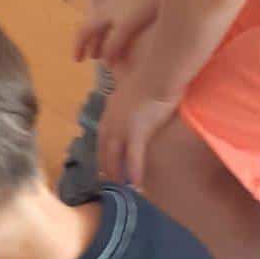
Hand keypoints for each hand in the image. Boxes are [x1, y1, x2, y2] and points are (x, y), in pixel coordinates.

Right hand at [75, 0, 159, 67]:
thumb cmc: (143, 1)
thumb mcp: (126, 26)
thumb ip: (114, 44)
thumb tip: (105, 62)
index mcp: (102, 13)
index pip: (83, 32)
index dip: (78, 47)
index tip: (77, 61)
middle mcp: (107, 6)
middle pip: (93, 26)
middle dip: (91, 43)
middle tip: (92, 57)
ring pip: (105, 22)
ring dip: (103, 36)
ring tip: (108, 48)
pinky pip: (116, 17)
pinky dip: (114, 29)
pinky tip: (126, 33)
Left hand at [97, 73, 175, 188]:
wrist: (158, 73)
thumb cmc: (149, 74)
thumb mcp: (130, 82)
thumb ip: (124, 88)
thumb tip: (121, 81)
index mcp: (110, 110)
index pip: (102, 136)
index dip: (101, 151)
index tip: (101, 163)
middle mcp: (111, 121)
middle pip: (104, 150)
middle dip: (105, 166)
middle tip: (109, 180)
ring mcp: (122, 128)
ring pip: (115, 156)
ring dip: (117, 173)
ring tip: (122, 185)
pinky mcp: (136, 132)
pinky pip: (133, 157)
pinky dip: (133, 171)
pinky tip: (136, 183)